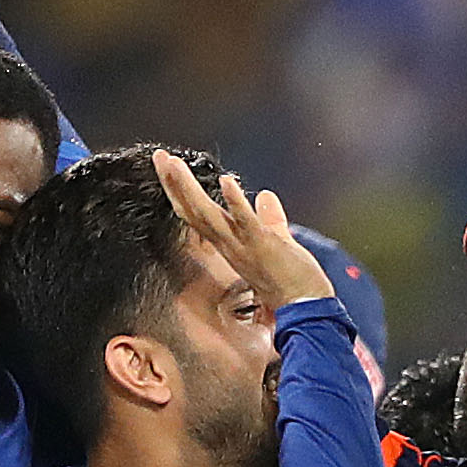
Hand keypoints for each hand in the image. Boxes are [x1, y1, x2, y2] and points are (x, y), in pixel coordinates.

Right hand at [152, 151, 333, 310]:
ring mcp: (243, 246)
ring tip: (174, 163)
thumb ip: (270, 218)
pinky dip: (235, 202)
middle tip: (160, 157)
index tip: (170, 168)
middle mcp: (230, 245)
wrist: (307, 310)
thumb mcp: (276, 241)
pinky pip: (245, 223)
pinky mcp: (263, 246)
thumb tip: (266, 195)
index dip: (181, 192)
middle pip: (193, 211)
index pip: (198, 215)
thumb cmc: (292, 281)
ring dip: (189, 188)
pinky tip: (226, 181)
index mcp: (230, 243)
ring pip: (209, 215)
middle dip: (174, 184)